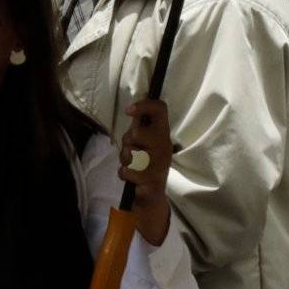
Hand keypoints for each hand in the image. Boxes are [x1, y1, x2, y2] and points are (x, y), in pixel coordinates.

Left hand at [118, 97, 176, 246]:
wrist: (152, 193)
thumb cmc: (146, 161)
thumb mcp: (143, 139)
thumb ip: (140, 121)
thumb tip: (141, 94)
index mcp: (162, 132)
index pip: (160, 109)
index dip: (144, 105)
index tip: (127, 110)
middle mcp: (164, 145)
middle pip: (136, 132)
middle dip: (127, 141)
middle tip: (131, 149)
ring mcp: (160, 163)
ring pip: (130, 153)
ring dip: (125, 159)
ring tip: (132, 164)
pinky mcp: (153, 180)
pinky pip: (127, 171)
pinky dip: (124, 173)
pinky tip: (132, 177)